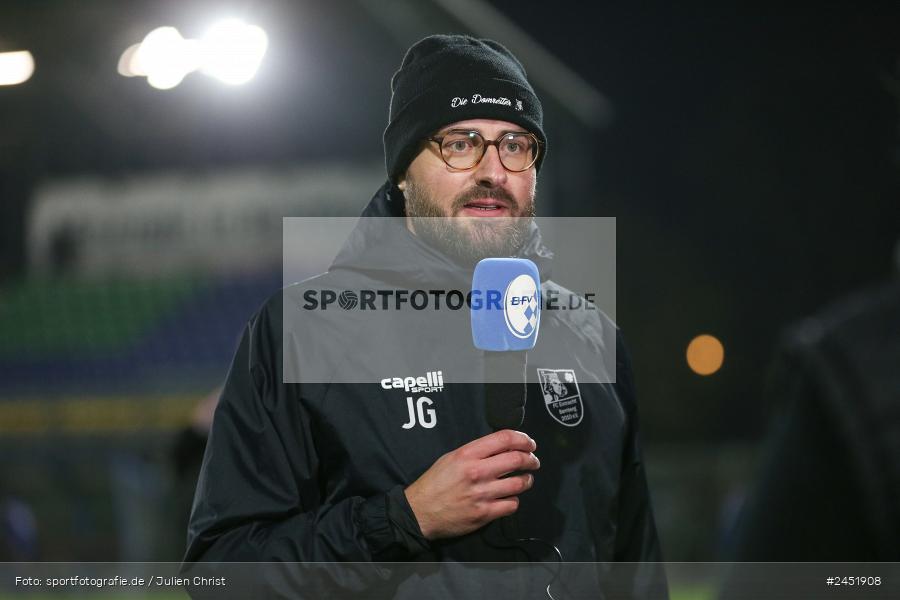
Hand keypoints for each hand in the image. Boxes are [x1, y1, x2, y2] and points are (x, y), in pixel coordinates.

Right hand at [404, 429, 539, 539]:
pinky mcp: (484, 513)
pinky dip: (514, 500)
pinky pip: (512, 505)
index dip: (523, 439)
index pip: (505, 438)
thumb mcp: (451, 457)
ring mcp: (482, 494)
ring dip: (527, 480)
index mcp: (468, 454)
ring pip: (520, 483)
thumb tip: (501, 447)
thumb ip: (476, 451)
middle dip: (531, 459)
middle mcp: (477, 472)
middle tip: (533, 461)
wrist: (420, 512)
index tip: (529, 443)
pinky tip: (509, 498)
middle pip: (517, 459)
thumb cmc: (435, 483)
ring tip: (524, 479)